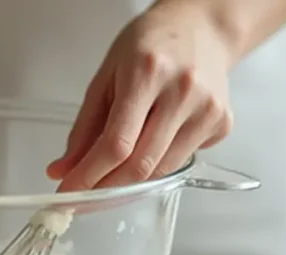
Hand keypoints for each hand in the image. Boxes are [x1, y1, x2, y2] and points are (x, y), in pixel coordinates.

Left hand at [47, 2, 234, 191]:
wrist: (201, 27)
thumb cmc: (150, 45)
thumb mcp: (107, 76)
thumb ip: (85, 127)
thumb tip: (63, 169)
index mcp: (147, 73)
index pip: (116, 143)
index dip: (89, 176)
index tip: (69, 193)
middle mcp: (182, 91)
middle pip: (140, 164)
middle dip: (106, 188)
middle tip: (85, 197)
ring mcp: (207, 109)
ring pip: (161, 170)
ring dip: (131, 180)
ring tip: (113, 170)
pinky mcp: (222, 123)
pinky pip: (182, 161)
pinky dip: (160, 162)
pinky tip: (155, 139)